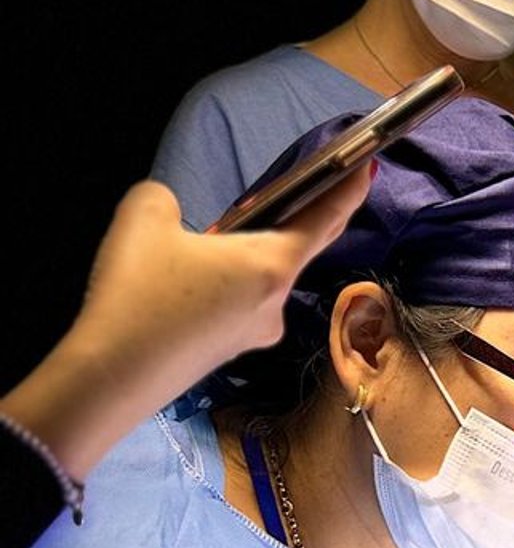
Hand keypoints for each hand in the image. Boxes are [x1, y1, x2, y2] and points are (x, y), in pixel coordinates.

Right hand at [1, 164, 373, 484]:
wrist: (111, 378)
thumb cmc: (139, 293)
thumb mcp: (145, 216)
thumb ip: (167, 200)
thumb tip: (174, 216)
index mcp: (271, 266)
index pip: (323, 220)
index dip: (346, 191)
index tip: (367, 169)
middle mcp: (275, 303)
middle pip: (294, 251)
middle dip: (294, 220)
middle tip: (296, 191)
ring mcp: (255, 333)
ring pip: (258, 281)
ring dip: (245, 257)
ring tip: (208, 240)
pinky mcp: (229, 352)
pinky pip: (236, 305)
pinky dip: (224, 286)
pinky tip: (186, 284)